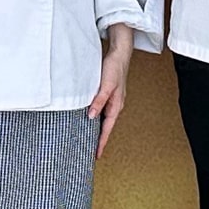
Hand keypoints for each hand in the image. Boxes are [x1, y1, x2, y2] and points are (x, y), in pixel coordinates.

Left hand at [87, 24, 134, 158]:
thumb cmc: (115, 68)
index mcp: (116, 106)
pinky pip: (101, 110)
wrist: (119, 53)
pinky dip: (96, 117)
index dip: (101, 142)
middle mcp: (114, 105)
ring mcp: (112, 100)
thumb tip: (91, 116)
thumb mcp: (106, 86)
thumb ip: (99, 101)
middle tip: (90, 152)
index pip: (107, 129)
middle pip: (106, 127)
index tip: (96, 155)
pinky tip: (90, 118)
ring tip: (88, 139)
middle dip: (99, 139)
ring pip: (103, 119)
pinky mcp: (107, 94)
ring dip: (97, 129)